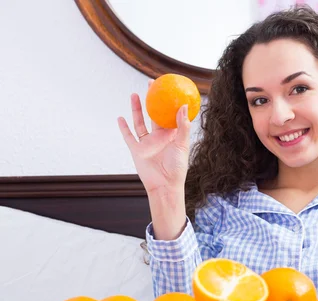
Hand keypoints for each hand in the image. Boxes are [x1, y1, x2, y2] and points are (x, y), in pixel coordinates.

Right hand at [117, 80, 190, 195]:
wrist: (165, 185)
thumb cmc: (177, 167)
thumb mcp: (182, 144)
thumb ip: (183, 126)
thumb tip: (183, 106)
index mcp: (171, 135)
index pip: (170, 114)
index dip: (169, 102)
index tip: (169, 88)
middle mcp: (159, 137)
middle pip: (154, 114)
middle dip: (152, 100)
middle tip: (151, 84)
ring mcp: (147, 143)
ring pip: (140, 122)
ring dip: (137, 109)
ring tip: (134, 95)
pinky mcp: (136, 150)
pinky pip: (129, 137)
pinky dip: (124, 128)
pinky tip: (120, 117)